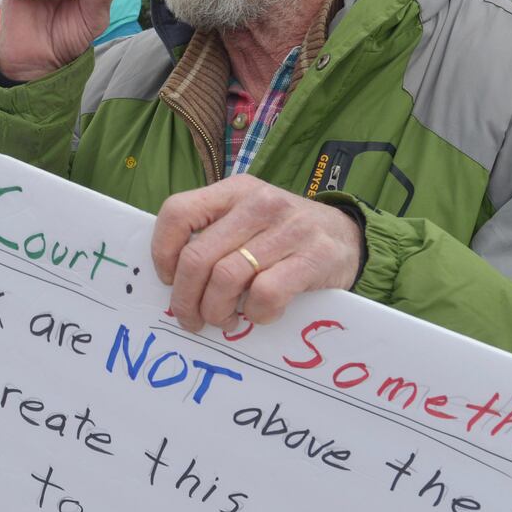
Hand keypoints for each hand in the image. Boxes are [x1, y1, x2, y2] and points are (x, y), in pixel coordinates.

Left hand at [152, 176, 364, 333]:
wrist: (348, 237)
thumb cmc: (284, 235)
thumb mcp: (248, 219)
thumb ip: (214, 235)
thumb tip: (172, 279)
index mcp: (235, 190)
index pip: (177, 213)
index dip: (163, 253)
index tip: (169, 279)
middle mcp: (259, 203)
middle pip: (198, 257)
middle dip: (186, 299)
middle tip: (191, 319)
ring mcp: (288, 228)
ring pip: (227, 278)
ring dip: (217, 311)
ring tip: (224, 320)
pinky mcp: (314, 257)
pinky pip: (266, 294)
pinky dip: (256, 314)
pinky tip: (259, 315)